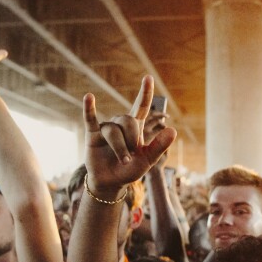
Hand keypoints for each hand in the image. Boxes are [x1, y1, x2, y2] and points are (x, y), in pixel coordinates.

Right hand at [82, 76, 175, 197]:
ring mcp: (107, 128)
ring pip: (114, 130)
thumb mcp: (148, 160)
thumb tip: (173, 130)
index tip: (148, 78)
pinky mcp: (93, 134)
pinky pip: (91, 119)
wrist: (111, 183)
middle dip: (132, 138)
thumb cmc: (130, 170)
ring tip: (122, 160)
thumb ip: (159, 146)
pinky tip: (89, 97)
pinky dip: (89, 109)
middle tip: (132, 154)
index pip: (142, 107)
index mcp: (136, 128)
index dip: (146, 93)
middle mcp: (121, 125)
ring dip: (120, 147)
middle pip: (128, 120)